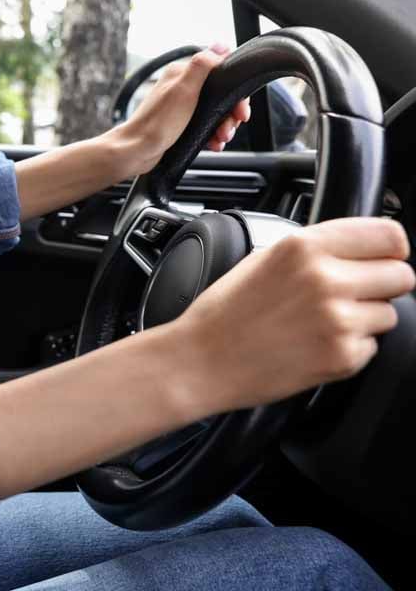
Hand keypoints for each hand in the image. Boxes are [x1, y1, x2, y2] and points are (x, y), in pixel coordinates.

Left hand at [114, 43, 250, 175]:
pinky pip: (205, 126)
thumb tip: (220, 45)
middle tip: (229, 127)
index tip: (239, 108)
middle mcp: (181, 87)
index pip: (220, 73)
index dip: (235, 90)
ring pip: (215, 112)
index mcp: (181, 74)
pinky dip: (213, 135)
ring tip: (220, 138)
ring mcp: (181, 106)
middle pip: (221, 95)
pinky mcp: (181, 123)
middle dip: (230, 113)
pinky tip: (213, 143)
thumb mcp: (183, 90)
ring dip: (223, 126)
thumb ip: (201, 66)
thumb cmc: (157, 122)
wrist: (137, 151)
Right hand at [167, 217, 414, 415]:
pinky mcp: (342, 356)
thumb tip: (360, 245)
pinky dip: (350, 347)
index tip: (382, 258)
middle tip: (350, 295)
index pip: (389, 236)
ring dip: (365, 318)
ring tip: (322, 322)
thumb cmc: (226, 312)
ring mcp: (336, 320)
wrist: (201, 360)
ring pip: (390, 313)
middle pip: (402, 275)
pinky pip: (372, 346)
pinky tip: (314, 344)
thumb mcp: (264, 258)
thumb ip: (315, 248)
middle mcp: (324, 279)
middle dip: (381, 285)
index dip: (389, 249)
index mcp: (303, 247)